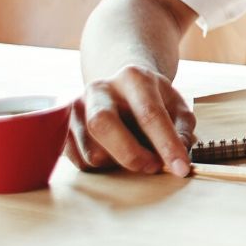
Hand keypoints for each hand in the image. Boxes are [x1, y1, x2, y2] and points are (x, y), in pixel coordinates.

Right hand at [64, 63, 195, 175]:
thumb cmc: (152, 100)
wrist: (120, 87)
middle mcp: (99, 88)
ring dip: (119, 163)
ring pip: (93, 152)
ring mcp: (76, 108)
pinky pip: (82, 162)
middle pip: (103, 125)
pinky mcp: (62, 129)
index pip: (149, 113)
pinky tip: (114, 151)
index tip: (181, 169)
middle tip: (153, 167)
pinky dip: (104, 167)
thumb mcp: (176, 105)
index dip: (167, 145)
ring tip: (134, 151)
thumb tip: (179, 154)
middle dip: (131, 155)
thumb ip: (183, 128)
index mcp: (132, 77)